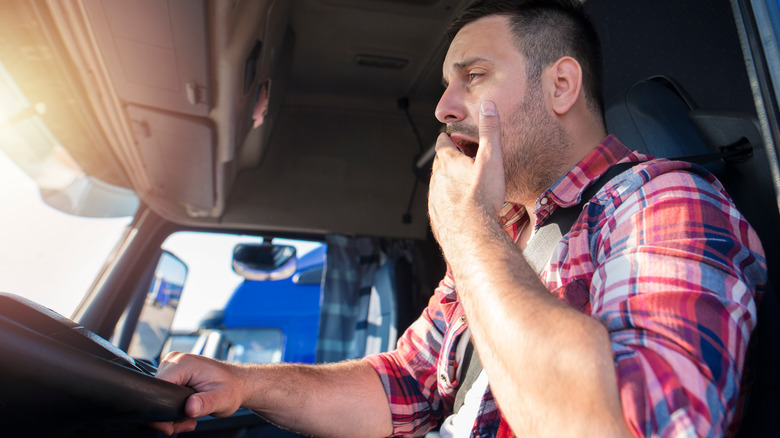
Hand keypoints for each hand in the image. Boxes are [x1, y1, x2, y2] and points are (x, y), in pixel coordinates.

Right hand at [149, 352, 244, 434]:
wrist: (237, 383)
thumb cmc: (232, 388)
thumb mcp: (223, 399)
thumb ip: (206, 403)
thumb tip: (191, 407)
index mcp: (183, 363)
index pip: (157, 388)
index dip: (162, 409)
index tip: (172, 424)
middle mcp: (175, 361)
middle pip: (156, 393)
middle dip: (169, 414)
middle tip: (189, 421)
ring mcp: (173, 367)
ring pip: (160, 396)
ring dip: (172, 413)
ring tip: (192, 416)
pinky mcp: (174, 374)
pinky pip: (165, 394)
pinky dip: (174, 406)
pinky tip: (189, 410)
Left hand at [428, 101, 505, 255]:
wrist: (471, 234)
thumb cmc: (482, 197)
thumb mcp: (491, 159)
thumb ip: (490, 132)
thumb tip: (488, 107)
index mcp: (448, 162)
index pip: (443, 143)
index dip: (449, 139)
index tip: (452, 137)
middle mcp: (436, 178)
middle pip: (440, 163)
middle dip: (449, 160)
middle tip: (462, 159)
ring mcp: (434, 198)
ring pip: (438, 184)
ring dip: (448, 181)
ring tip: (463, 184)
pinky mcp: (436, 215)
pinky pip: (439, 204)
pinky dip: (448, 201)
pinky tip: (459, 206)